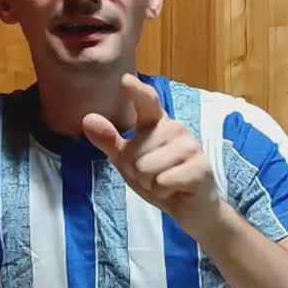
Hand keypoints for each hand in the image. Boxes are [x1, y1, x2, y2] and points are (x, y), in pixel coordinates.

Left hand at [82, 73, 219, 236]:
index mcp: (158, 123)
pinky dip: (162, 192)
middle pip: (135, 153)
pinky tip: (175, 190)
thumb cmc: (160, 178)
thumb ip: (110, 141)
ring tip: (166, 183)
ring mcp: (191, 147)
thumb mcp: (128, 161)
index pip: (147, 102)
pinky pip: (162, 182)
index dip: (136, 92)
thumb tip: (87, 119)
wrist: (192, 207)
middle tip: (155, 177)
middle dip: (137, 173)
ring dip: (150, 184)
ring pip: (147, 169)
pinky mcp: (199, 167)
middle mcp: (176, 129)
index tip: (125, 80)